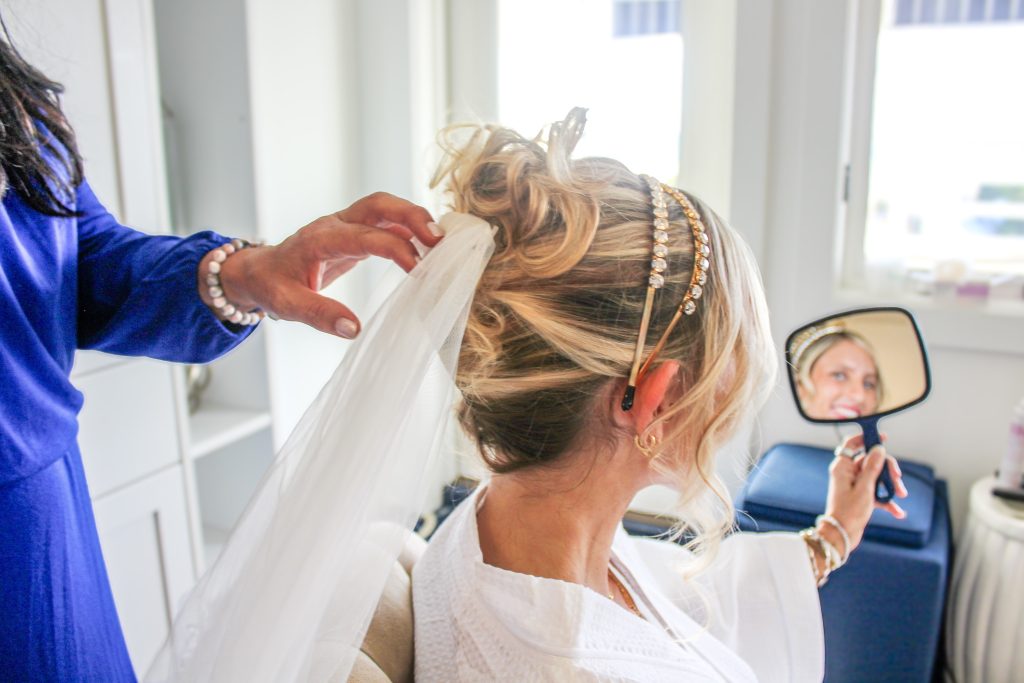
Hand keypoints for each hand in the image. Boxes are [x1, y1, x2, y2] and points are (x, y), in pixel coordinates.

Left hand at [202, 192, 440, 337]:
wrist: (259, 270)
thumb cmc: (272, 286)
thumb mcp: (288, 304)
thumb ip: (320, 314)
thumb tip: (353, 329)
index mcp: (320, 239)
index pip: (365, 236)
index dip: (395, 249)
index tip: (418, 269)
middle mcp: (335, 224)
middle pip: (379, 205)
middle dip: (411, 216)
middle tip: (440, 239)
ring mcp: (345, 224)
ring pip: (385, 207)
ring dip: (413, 218)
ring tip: (441, 240)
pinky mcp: (353, 231)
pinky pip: (384, 220)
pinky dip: (407, 227)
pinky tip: (425, 244)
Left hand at [822, 433, 907, 555]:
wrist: (842, 535)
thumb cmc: (849, 512)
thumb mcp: (865, 488)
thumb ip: (872, 467)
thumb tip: (878, 448)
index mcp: (842, 467)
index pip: (852, 444)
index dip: (866, 438)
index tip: (883, 438)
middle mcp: (848, 474)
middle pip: (872, 461)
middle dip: (887, 469)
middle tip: (898, 479)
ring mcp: (855, 485)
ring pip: (878, 477)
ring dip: (891, 486)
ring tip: (901, 495)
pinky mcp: (861, 497)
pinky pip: (878, 493)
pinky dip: (888, 501)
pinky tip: (898, 512)